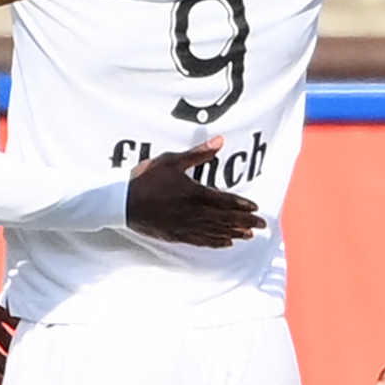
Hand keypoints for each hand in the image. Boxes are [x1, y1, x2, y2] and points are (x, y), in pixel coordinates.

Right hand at [127, 137, 265, 247]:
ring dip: (234, 233)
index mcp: (195, 193)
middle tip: (262, 226)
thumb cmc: (146, 178)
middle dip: (245, 222)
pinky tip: (225, 244)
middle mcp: (194, 213)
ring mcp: (185, 226)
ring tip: (248, 236)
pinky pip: (200, 241)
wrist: (122, 201)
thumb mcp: (172, 160)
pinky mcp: (176, 235)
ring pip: (216, 232)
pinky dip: (215, 242)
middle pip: (225, 219)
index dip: (242, 205)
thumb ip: (198, 153)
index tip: (255, 209)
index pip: (225, 201)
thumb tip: (219, 141)